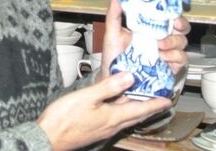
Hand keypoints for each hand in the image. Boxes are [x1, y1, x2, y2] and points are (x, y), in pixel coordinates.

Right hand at [37, 72, 170, 150]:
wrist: (47, 138)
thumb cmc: (64, 118)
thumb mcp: (87, 97)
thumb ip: (109, 87)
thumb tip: (130, 77)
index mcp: (113, 117)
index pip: (140, 109)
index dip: (155, 104)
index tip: (168, 100)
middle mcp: (111, 125)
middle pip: (136, 116)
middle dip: (150, 108)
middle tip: (161, 101)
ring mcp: (103, 130)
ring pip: (126, 118)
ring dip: (138, 110)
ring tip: (144, 102)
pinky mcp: (94, 130)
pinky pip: (116, 120)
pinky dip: (124, 113)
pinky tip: (118, 108)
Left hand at [98, 0, 190, 80]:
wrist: (114, 81)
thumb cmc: (114, 57)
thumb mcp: (112, 34)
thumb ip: (114, 15)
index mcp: (150, 27)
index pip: (168, 16)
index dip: (174, 12)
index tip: (172, 13)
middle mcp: (162, 38)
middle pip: (182, 28)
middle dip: (181, 25)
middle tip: (174, 26)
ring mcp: (167, 53)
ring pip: (182, 43)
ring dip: (173, 42)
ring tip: (159, 46)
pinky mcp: (170, 67)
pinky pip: (181, 60)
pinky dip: (174, 57)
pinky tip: (163, 58)